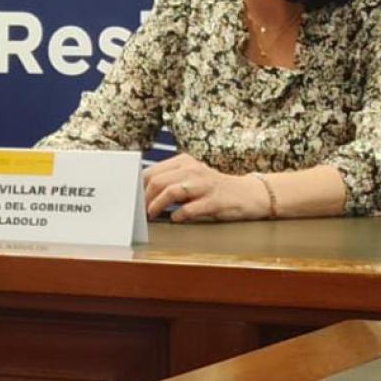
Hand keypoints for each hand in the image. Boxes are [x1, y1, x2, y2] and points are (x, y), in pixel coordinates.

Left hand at [143, 153, 268, 222]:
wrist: (248, 193)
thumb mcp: (191, 177)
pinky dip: (178, 215)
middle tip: (140, 212)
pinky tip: (175, 219)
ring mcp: (204, 185)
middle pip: (157, 182)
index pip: (151, 172)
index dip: (138, 188)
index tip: (132, 200)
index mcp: (183, 161)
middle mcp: (192, 170)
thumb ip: (170, 181)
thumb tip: (141, 193)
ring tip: (152, 215)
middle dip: (145, 199)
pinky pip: (190, 208)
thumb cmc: (213, 188)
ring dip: (156, 206)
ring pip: (171, 192)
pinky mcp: (214, 201)